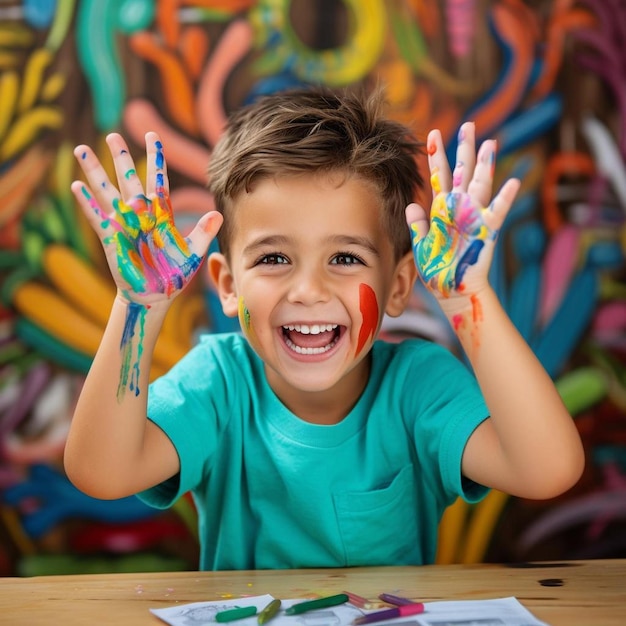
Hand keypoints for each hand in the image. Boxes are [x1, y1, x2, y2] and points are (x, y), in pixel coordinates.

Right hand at [71, 132, 221, 305]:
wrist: (155, 296)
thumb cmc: (175, 274)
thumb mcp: (192, 253)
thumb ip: (203, 232)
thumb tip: (217, 214)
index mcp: (162, 214)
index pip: (159, 180)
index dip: (156, 159)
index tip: (153, 136)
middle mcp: (141, 214)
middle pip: (129, 179)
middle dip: (121, 157)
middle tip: (113, 135)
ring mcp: (124, 224)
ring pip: (108, 192)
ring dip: (96, 172)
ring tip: (82, 149)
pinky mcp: (111, 238)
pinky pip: (97, 217)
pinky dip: (87, 202)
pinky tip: (76, 186)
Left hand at [406, 122, 519, 308]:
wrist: (451, 290)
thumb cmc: (436, 268)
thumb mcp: (420, 245)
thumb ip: (417, 224)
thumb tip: (411, 204)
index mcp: (442, 210)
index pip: (439, 176)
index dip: (437, 155)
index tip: (432, 133)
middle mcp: (459, 208)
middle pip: (464, 172)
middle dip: (465, 149)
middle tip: (468, 125)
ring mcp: (473, 217)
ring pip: (481, 185)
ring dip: (486, 165)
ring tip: (491, 143)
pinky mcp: (486, 231)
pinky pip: (497, 212)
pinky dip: (505, 198)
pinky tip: (514, 181)